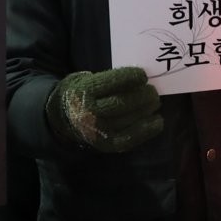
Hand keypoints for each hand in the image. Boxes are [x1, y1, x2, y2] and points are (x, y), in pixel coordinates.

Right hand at [45, 67, 162, 152]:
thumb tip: (135, 79)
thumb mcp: (83, 78)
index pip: (110, 83)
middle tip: (153, 90)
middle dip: (142, 95)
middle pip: (121, 102)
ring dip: (146, 110)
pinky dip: (146, 130)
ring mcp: (98, 130)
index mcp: (83, 92)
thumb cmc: (79, 94)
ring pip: (127, 119)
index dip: (129, 78)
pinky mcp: (106, 144)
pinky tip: (158, 122)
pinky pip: (129, 138)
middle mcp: (90, 112)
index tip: (143, 75)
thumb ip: (104, 78)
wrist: (62, 119)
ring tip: (155, 102)